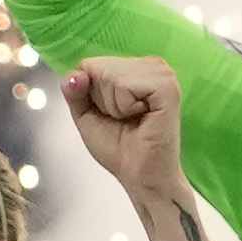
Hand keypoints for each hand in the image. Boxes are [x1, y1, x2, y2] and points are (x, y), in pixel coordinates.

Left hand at [63, 51, 186, 203]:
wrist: (140, 176)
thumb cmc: (119, 148)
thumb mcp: (85, 115)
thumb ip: (74, 91)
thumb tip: (74, 74)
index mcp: (135, 68)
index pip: (90, 64)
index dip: (90, 94)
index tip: (111, 114)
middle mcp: (151, 65)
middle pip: (98, 67)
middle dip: (102, 100)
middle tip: (124, 119)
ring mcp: (162, 74)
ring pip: (110, 74)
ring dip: (114, 105)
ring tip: (133, 119)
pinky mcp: (167, 87)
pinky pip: (125, 85)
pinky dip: (124, 107)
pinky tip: (142, 117)